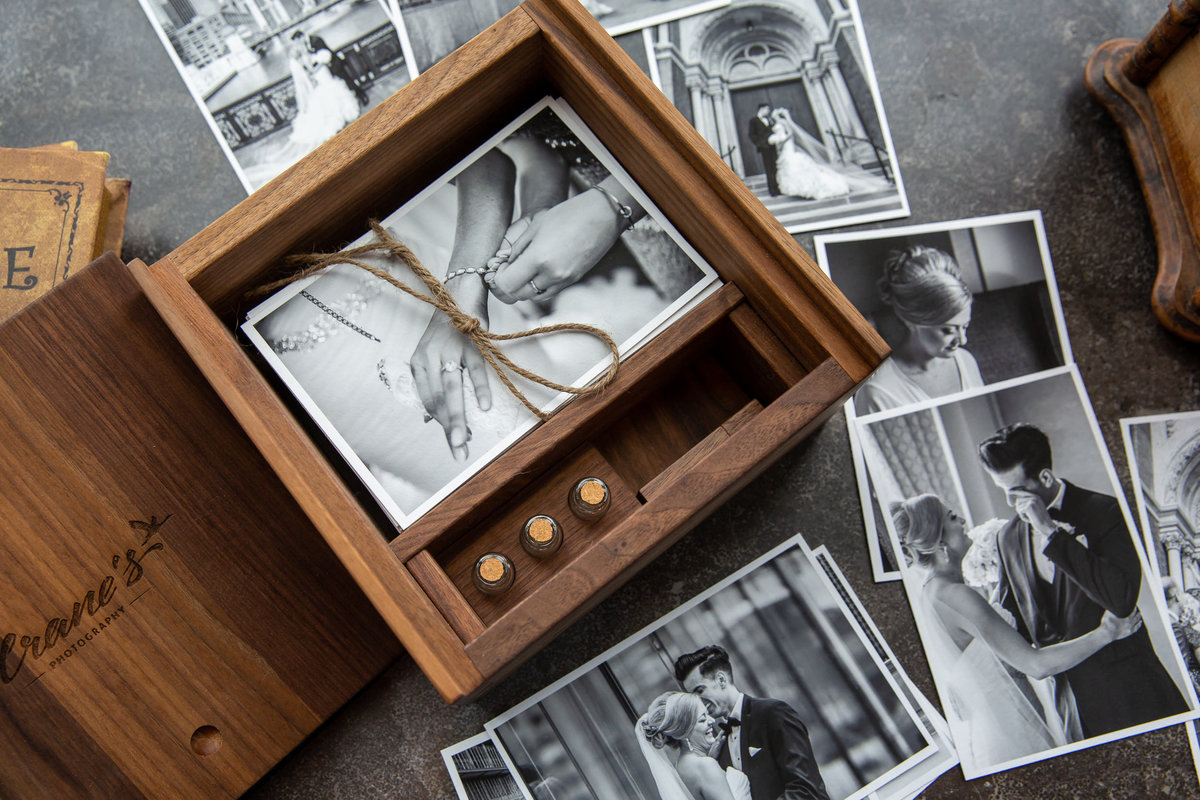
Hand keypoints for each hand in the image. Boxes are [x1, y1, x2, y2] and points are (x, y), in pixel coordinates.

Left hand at [409, 297, 491, 461]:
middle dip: (448, 428)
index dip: (440, 422)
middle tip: (456, 451)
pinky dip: (479, 389)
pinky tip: (484, 407)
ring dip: (458, 417)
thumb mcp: (431, 356)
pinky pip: (475, 370)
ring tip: (464, 439)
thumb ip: (431, 385)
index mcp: (419, 362)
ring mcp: (450, 350)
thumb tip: (430, 419)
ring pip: (453, 390)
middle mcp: (431, 357)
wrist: (458, 293)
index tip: (453, 440)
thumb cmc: (447, 329)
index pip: (428, 400)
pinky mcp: (471, 343)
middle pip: (438, 400)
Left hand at [488, 188, 623, 303]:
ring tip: (520, 270)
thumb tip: (503, 266)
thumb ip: (517, 250)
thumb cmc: (567, 215)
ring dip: (521, 287)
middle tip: (503, 273)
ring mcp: (563, 280)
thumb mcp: (535, 227)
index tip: (495, 272)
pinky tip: (536, 272)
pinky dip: (536, 287)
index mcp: (538, 258)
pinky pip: (546, 293)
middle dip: (506, 286)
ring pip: (531, 296)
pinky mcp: (572, 281)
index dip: (497, 280)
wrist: (601, 216)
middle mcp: (551, 274)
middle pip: (517, 294)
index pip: (507, 284)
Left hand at [1011, 489, 1055, 535]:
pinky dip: (1023, 517)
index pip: (1023, 492)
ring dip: (1022, 514)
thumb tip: (1017, 500)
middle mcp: (1035, 497)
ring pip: (1018, 506)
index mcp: (1037, 497)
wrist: (1046, 526)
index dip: (1015, 492)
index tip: (1009, 491)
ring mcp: (1032, 501)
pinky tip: (1030, 519)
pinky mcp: (1029, 506)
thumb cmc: (1040, 519)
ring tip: (1030, 517)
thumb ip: (1028, 503)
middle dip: (1021, 509)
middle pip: (1019, 500)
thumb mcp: (1035, 509)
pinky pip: (1020, 511)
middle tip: (1029, 516)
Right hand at [1100, 609, 1142, 641]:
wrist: (1107, 634)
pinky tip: (1138, 624)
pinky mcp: (1128, 633)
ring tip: (1140, 618)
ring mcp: (1129, 629)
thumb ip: (1112, 610)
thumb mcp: (1108, 615)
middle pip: (1135, 619)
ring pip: (1136, 624)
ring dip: (1138, 620)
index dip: (1134, 610)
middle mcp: (1129, 624)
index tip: (1135, 607)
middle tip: (1139, 612)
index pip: (1132, 613)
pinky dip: (1138, 626)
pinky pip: (1135, 629)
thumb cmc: (1107, 624)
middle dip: (1137, 615)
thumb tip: (1112, 605)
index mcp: (1126, 619)